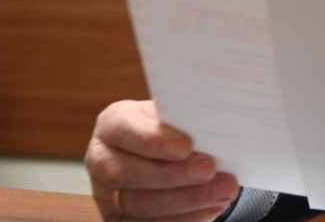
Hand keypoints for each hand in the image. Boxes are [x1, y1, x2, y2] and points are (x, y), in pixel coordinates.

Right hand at [85, 100, 239, 221]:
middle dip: (172, 175)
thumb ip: (184, 119)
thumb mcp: (175, 114)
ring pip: (138, 205)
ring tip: (223, 190)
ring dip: (186, 200)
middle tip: (209, 169)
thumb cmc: (174, 128)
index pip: (121, 129)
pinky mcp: (118, 220)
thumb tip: (210, 127)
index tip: (186, 146)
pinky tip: (211, 208)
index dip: (152, 140)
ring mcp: (106, 195)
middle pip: (125, 173)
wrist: (165, 152)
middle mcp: (101, 159)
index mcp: (113, 124)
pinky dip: (183, 219)